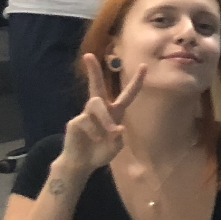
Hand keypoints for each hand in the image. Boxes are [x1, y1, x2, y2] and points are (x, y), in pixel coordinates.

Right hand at [60, 54, 146, 173]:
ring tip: (109, 132)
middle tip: (88, 55)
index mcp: (114, 113)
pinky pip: (86, 121)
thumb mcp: (115, 148)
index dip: (137, 81)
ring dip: (104, 118)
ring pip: (96, 104)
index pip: (128, 94)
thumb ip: (118, 139)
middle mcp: (100, 110)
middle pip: (97, 86)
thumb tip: (119, 129)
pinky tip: (95, 140)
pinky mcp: (75, 123)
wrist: (81, 164)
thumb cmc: (100, 153)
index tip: (145, 66)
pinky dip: (94, 132)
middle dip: (93, 71)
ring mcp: (86, 115)